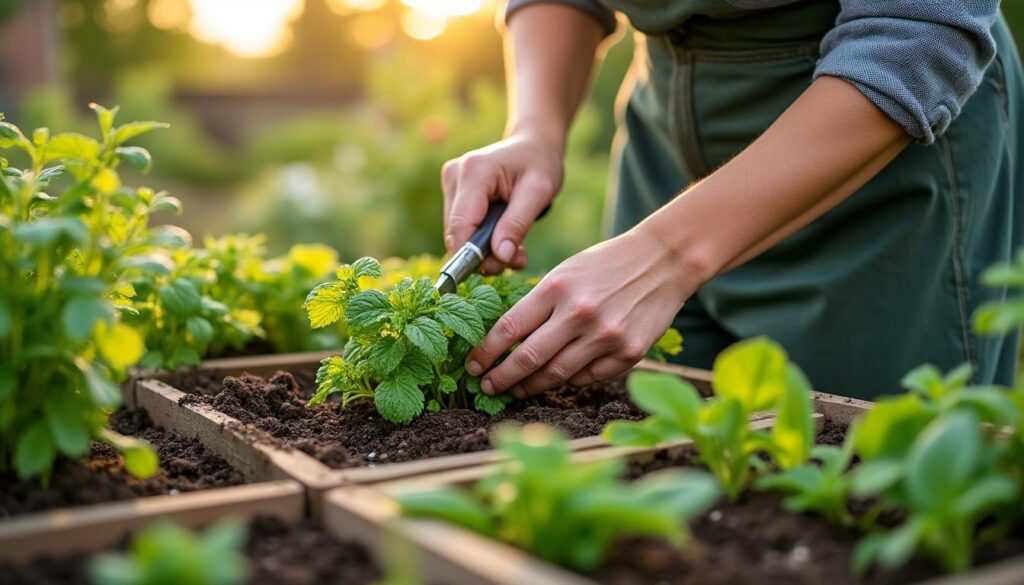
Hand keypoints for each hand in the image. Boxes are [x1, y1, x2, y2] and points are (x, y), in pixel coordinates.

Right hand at [442, 132, 562, 273]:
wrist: (533, 144)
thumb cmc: (540, 163)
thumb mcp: (539, 192)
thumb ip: (517, 224)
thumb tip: (499, 257)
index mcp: (475, 171)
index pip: (461, 225)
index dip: (472, 255)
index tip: (497, 270)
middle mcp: (454, 175)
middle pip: (457, 233)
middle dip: (484, 255)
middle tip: (516, 259)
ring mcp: (451, 182)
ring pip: (457, 234)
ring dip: (485, 250)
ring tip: (515, 249)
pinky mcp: (453, 191)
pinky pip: (461, 227)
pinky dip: (482, 240)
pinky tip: (504, 238)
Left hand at [464, 227, 698, 398]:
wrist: (662, 261)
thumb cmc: (606, 265)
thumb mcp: (565, 272)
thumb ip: (538, 304)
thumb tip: (505, 341)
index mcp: (556, 288)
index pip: (509, 328)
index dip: (485, 352)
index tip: (472, 366)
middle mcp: (579, 313)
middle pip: (527, 358)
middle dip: (500, 378)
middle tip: (486, 388)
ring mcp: (606, 336)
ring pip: (556, 374)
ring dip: (530, 387)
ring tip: (515, 390)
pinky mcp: (628, 352)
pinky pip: (587, 377)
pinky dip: (568, 381)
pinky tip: (556, 380)